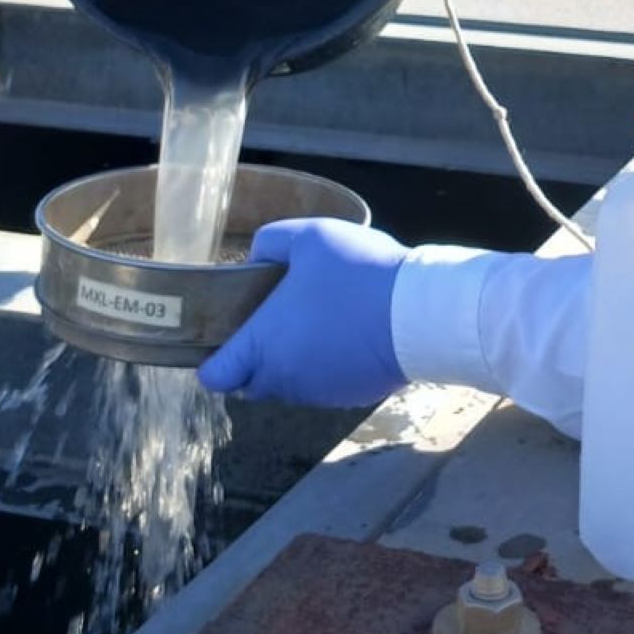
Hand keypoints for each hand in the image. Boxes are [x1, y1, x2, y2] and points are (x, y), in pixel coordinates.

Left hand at [199, 217, 406, 405]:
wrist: (419, 313)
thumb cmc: (357, 273)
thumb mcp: (308, 236)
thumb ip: (270, 243)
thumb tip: (256, 258)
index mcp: (263, 344)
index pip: (216, 376)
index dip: (214, 361)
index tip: (225, 340)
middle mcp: (284, 378)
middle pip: (251, 383)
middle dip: (254, 361)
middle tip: (275, 325)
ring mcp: (318, 392)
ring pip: (289, 386)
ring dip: (292, 365)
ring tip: (317, 325)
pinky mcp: (350, 396)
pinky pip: (325, 386)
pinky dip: (326, 368)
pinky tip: (347, 337)